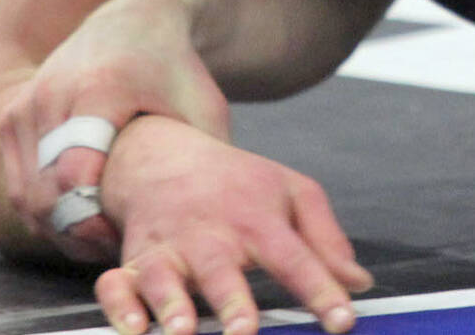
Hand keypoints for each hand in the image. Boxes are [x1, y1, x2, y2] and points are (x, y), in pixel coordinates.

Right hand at [0, 0, 230, 263]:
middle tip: (117, 246)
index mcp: (102, 87)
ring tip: (103, 235)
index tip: (124, 235)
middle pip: (47, 192)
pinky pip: (18, 185)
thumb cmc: (178, 72)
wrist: (134, 20)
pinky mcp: (11, 116)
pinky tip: (84, 217)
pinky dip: (44, 212)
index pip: (75, 171)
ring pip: (28, 196)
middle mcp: (53, 92)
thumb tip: (208, 226)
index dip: (94, 218)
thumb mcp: (203, 109)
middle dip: (79, 232)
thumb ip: (205, 163)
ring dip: (60, 227)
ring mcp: (26, 104)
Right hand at [94, 116, 371, 334]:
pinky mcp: (132, 262)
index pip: (296, 258)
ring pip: (164, 278)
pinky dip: (119, 306)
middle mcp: (211, 236)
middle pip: (222, 270)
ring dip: (171, 306)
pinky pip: (115, 285)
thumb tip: (359, 283)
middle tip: (244, 333)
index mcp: (259, 220)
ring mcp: (168, 249)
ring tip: (182, 332)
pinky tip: (132, 329)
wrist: (168, 156)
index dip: (321, 290)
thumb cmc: (241, 185)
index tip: (344, 321)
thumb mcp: (293, 194)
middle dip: (233, 303)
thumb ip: (327, 241)